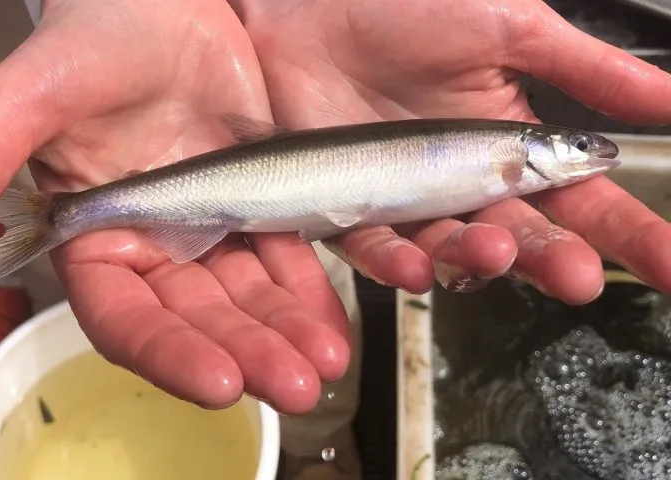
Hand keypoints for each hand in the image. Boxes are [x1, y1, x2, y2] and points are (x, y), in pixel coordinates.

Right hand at [0, 0, 350, 413]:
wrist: (156, 1)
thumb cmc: (84, 44)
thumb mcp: (27, 100)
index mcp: (95, 242)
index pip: (127, 320)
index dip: (168, 354)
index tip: (219, 383)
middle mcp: (155, 250)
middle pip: (202, 321)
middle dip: (248, 355)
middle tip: (297, 387)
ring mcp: (211, 231)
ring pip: (250, 297)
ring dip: (288, 332)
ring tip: (328, 362)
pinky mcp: (258, 203)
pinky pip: (287, 255)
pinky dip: (311, 288)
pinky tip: (337, 317)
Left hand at [234, 0, 670, 303]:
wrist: (306, 1)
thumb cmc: (404, 6)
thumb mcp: (509, 28)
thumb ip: (585, 71)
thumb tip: (670, 103)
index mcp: (508, 143)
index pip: (581, 198)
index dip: (629, 233)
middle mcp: (461, 181)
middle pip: (520, 237)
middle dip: (553, 259)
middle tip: (578, 277)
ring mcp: (404, 198)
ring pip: (450, 251)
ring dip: (479, 262)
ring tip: (499, 255)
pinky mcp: (346, 205)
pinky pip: (373, 246)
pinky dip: (396, 261)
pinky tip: (419, 267)